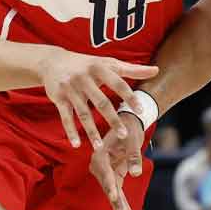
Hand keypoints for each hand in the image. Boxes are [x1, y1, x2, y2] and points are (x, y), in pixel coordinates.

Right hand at [36, 46, 158, 150]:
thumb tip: (157, 70)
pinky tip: (77, 145)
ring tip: (100, 147)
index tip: (140, 111)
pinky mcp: (58, 98)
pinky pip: (66, 117)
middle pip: (101, 102)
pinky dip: (71, 131)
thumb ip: (133, 69)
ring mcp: (70, 88)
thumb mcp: (109, 63)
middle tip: (123, 135)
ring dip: (91, 131)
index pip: (118, 84)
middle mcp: (84, 78)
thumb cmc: (88, 64)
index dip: (130, 97)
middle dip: (112, 119)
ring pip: (83, 113)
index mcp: (100, 68)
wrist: (53, 62)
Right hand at [87, 119, 144, 209]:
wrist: (127, 122)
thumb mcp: (132, 139)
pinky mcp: (114, 176)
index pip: (105, 173)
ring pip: (114, 196)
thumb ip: (133, 156)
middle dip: (117, 207)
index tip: (114, 198)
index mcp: (100, 155)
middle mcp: (100, 166)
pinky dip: (125, 207)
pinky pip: (119, 194)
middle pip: (109, 189)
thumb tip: (135, 173)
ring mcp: (106, 173)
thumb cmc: (128, 128)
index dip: (110, 185)